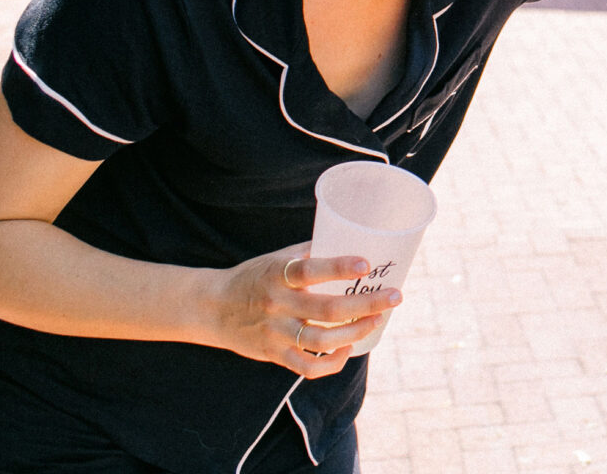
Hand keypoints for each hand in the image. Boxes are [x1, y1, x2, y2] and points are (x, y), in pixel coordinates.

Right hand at [207, 242, 400, 377]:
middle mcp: (276, 304)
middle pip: (327, 310)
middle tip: (395, 297)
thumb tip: (353, 239)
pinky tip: (347, 349)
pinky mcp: (273, 355)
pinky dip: (332, 363)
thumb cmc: (254, 276)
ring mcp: (275, 333)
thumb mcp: (276, 257)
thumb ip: (310, 252)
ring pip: (322, 341)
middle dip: (366, 304)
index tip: (366, 264)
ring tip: (377, 320)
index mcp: (277, 274)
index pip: (308, 270)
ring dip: (356, 332)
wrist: (211, 308)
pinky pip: (307, 367)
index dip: (338, 267)